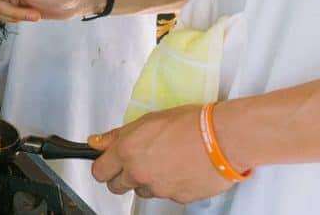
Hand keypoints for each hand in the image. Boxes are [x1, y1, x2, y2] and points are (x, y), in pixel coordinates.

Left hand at [89, 106, 233, 202]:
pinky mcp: (177, 198)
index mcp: (127, 151)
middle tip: (135, 163)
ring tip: (164, 162)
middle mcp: (139, 173)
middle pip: (116, 187)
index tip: (107, 164)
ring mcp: (158, 189)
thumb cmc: (189, 124)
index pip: (99, 171)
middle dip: (122, 177)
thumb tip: (97, 142)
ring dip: (147, 181)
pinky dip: (169, 185)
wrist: (222, 139)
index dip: (103, 167)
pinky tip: (179, 169)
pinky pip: (166, 194)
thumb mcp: (146, 120)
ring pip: (142, 191)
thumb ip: (117, 135)